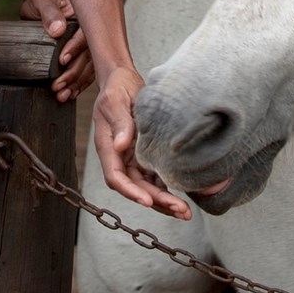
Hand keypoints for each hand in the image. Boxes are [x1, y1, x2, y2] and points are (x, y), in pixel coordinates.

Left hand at [21, 0, 94, 101]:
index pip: (85, 34)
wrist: (45, 6)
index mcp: (84, 15)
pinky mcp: (86, 55)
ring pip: (90, 66)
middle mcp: (91, 31)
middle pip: (89, 54)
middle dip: (74, 72)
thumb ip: (49, 11)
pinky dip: (80, 84)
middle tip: (58, 85)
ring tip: (62, 94)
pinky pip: (88, 71)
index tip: (62, 60)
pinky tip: (71, 94)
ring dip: (77, 82)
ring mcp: (91, 44)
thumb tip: (57, 29)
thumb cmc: (43, 1)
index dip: (75, 48)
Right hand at [92, 66, 189, 220]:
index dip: (130, 192)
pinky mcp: (145, 156)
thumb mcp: (115, 102)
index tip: (148, 201)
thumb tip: (121, 145)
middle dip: (156, 202)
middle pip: (135, 188)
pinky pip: (156, 177)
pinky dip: (168, 188)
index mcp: (107, 147)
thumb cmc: (116, 89)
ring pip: (147, 187)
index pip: (116, 177)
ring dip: (164, 201)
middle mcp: (120, 158)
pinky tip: (184, 196)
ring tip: (185, 212)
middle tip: (179, 210)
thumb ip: (119, 122)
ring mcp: (133, 159)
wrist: (124, 80)